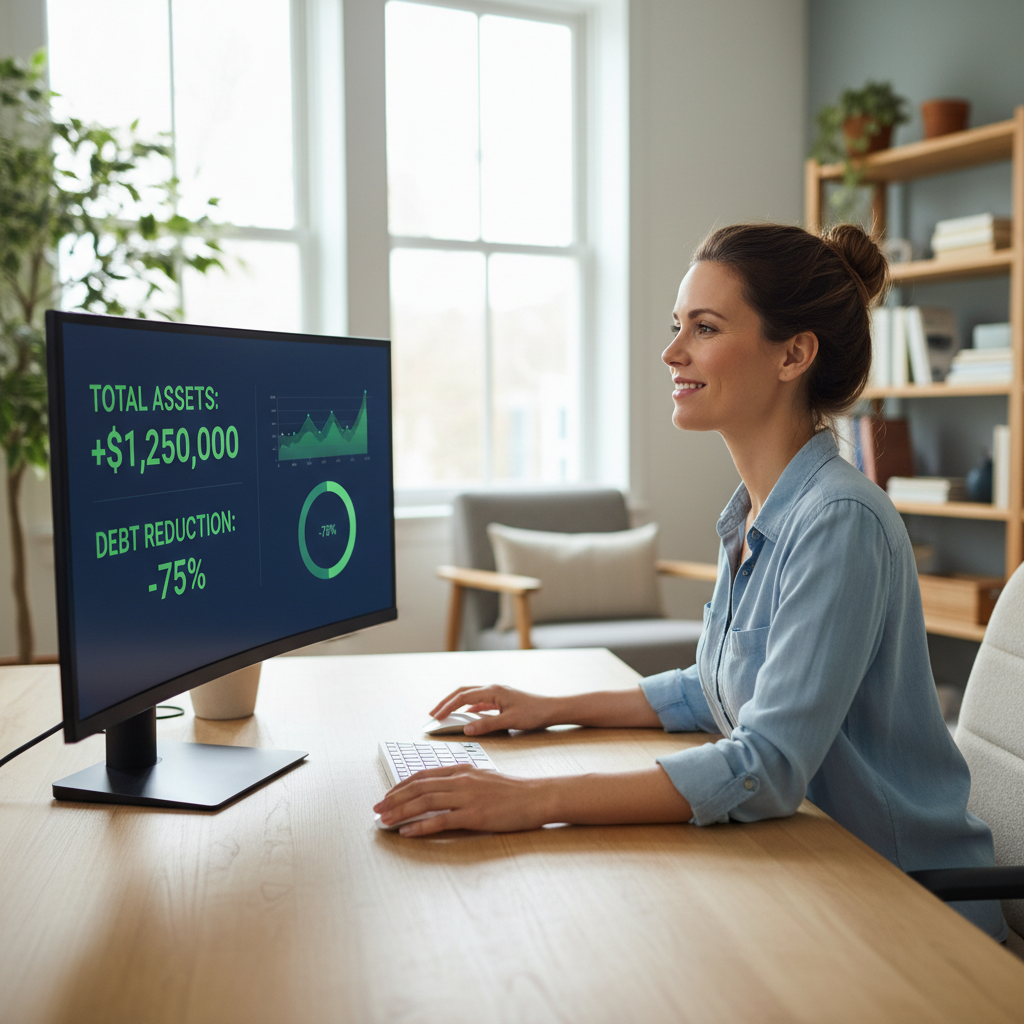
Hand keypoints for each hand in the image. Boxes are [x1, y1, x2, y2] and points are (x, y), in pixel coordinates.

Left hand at [373, 765, 550, 835]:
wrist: (536, 797)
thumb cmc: (512, 791)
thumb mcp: (484, 778)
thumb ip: (462, 780)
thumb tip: (441, 788)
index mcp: (462, 770)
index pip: (424, 775)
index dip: (402, 785)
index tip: (388, 795)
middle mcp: (461, 780)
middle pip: (419, 787)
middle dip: (394, 798)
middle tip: (377, 809)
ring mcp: (467, 797)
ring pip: (425, 801)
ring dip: (401, 811)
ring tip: (384, 820)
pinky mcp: (474, 815)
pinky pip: (440, 820)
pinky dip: (420, 826)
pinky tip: (407, 832)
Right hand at [429, 685, 556, 733]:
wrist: (552, 709)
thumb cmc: (534, 713)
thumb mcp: (509, 721)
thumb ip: (486, 724)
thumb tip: (466, 729)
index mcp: (492, 691)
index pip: (463, 697)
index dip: (447, 707)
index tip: (435, 718)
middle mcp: (493, 688)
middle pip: (463, 692)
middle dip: (446, 702)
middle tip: (432, 714)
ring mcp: (497, 693)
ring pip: (470, 695)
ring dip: (456, 704)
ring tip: (444, 714)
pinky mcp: (501, 699)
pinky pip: (479, 701)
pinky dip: (468, 707)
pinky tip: (466, 716)